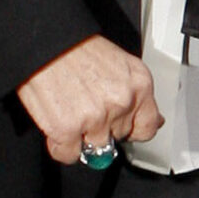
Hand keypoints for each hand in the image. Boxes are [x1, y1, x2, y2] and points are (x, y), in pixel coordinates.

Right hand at [16, 35, 162, 164]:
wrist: (44, 43)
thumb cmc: (76, 48)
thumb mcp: (121, 64)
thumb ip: (137, 93)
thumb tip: (154, 121)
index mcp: (139, 84)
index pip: (147, 127)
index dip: (131, 129)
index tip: (121, 126)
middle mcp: (121, 101)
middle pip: (119, 137)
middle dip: (103, 127)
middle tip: (85, 105)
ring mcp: (96, 117)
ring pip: (95, 148)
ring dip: (81, 137)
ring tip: (70, 110)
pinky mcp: (67, 129)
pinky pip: (68, 155)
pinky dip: (60, 145)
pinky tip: (57, 124)